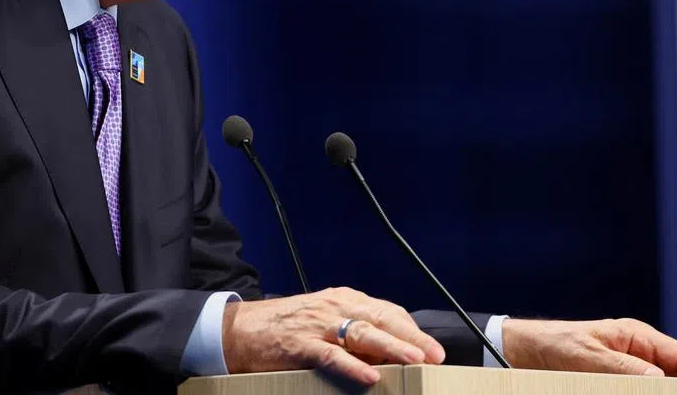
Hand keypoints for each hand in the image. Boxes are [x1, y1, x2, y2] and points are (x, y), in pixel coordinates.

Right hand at [221, 287, 445, 385]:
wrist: (241, 328)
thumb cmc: (286, 326)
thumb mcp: (324, 319)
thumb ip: (353, 330)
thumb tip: (387, 351)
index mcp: (344, 300)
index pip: (387, 310)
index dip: (411, 329)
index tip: (431, 347)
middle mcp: (335, 307)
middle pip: (381, 319)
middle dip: (411, 337)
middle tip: (436, 355)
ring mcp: (318, 325)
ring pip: (362, 333)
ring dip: (391, 347)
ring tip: (414, 360)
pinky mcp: (300, 345)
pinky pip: (330, 355)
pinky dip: (351, 365)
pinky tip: (369, 375)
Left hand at [502, 318, 676, 377]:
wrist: (523, 352)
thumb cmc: (554, 344)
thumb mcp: (587, 356)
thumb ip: (622, 368)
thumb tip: (660, 380)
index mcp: (636, 336)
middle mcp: (637, 354)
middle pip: (673, 377)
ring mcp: (627, 371)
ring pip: (656, 387)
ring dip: (660, 392)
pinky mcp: (613, 384)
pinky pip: (635, 391)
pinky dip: (641, 394)